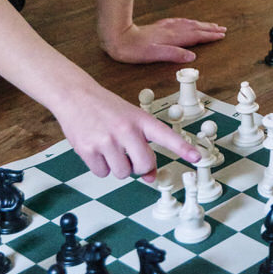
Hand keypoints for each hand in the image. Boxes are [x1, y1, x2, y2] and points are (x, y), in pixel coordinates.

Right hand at [51, 83, 199, 178]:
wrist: (75, 96)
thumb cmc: (107, 109)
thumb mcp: (130, 120)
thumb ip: (143, 146)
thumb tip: (150, 177)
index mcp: (140, 120)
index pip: (166, 135)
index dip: (183, 148)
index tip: (198, 157)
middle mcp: (126, 130)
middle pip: (144, 165)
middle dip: (139, 167)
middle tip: (130, 156)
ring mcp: (106, 141)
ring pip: (122, 173)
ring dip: (118, 167)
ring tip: (109, 147)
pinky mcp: (88, 150)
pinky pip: (102, 173)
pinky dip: (100, 166)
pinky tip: (96, 149)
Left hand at [102, 17, 226, 63]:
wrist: (119, 37)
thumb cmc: (134, 49)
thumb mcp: (154, 55)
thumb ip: (173, 54)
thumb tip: (191, 56)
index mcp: (172, 38)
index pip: (196, 36)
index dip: (209, 36)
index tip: (221, 35)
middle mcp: (171, 30)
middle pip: (195, 28)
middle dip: (209, 29)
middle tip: (222, 29)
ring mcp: (166, 27)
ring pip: (189, 24)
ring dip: (201, 25)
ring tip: (211, 25)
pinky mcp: (159, 26)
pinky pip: (180, 22)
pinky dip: (189, 22)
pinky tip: (189, 22)